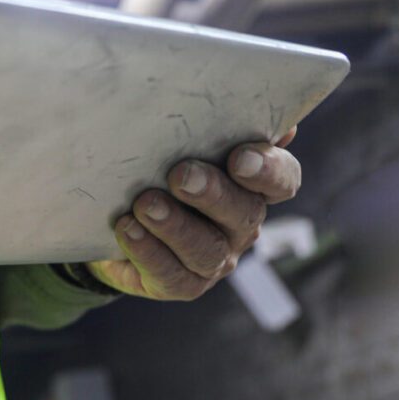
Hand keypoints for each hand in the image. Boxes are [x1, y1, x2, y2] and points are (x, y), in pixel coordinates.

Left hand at [87, 128, 300, 299]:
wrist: (116, 219)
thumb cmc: (159, 170)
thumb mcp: (183, 142)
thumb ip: (217, 125)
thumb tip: (266, 115)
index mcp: (253, 186)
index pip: (282, 179)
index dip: (267, 170)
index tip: (238, 157)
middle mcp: (241, 225)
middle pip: (243, 213)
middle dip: (212, 193)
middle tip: (179, 175)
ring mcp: (215, 259)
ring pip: (206, 248)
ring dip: (175, 226)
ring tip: (145, 205)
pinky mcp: (182, 284)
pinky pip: (171, 274)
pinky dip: (148, 251)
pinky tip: (128, 229)